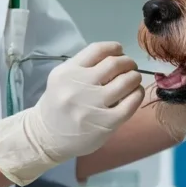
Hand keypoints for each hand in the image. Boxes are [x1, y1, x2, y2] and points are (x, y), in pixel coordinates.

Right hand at [33, 41, 144, 158]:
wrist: (47, 138)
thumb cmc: (58, 106)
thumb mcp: (62, 80)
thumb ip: (84, 67)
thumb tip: (117, 58)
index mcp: (66, 72)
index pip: (97, 50)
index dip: (115, 48)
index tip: (120, 52)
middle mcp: (78, 86)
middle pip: (115, 63)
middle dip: (128, 62)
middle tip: (131, 68)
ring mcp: (92, 105)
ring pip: (126, 81)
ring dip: (135, 77)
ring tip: (134, 80)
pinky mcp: (106, 123)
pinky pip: (131, 103)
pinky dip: (137, 94)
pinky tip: (135, 94)